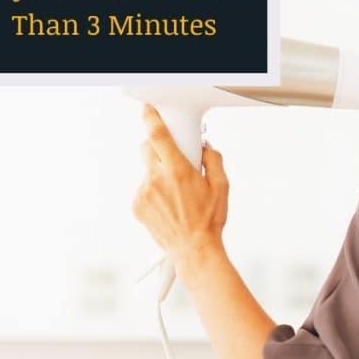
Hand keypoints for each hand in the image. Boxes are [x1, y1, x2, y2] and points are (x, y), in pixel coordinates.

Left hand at [133, 104, 228, 276]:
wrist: (193, 250)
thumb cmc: (209, 220)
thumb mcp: (222, 186)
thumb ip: (213, 160)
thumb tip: (204, 147)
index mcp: (178, 171)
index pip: (158, 135)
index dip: (150, 117)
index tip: (147, 108)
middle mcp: (156, 179)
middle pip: (148, 148)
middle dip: (159, 148)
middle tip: (175, 160)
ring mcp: (143, 193)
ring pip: (147, 170)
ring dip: (159, 173)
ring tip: (176, 194)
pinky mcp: (136, 205)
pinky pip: (144, 188)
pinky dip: (154, 190)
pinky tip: (169, 205)